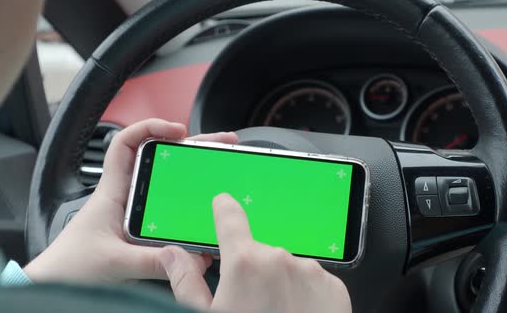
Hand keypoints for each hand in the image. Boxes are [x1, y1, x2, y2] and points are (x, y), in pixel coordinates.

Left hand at [24, 119, 237, 284]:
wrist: (54, 283)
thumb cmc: (70, 265)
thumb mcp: (114, 262)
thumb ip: (152, 261)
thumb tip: (190, 258)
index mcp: (114, 191)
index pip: (126, 142)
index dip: (151, 128)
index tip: (179, 131)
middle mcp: (126, 196)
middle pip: (161, 159)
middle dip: (191, 148)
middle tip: (220, 145)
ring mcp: (135, 212)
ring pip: (169, 185)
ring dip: (194, 177)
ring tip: (221, 174)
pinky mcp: (141, 230)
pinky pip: (170, 212)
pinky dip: (189, 209)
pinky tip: (205, 215)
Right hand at [162, 194, 351, 312]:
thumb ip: (186, 282)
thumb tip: (173, 256)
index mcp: (244, 262)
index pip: (230, 217)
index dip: (223, 209)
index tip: (223, 204)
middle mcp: (279, 258)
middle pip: (258, 252)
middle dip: (252, 270)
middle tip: (249, 304)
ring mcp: (310, 271)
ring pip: (286, 267)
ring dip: (279, 283)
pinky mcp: (334, 287)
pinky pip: (312, 280)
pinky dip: (303, 294)